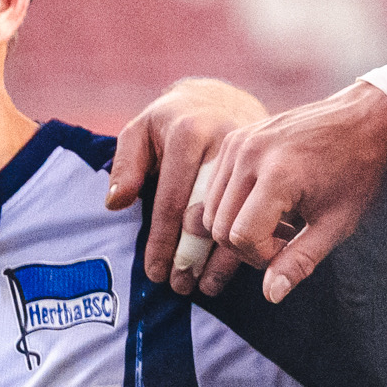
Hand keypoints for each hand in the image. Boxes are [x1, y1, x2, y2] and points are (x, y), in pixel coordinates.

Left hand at [106, 80, 270, 290]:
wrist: (224, 99)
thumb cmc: (174, 119)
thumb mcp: (142, 129)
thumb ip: (126, 163)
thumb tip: (117, 202)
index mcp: (190, 134)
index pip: (172, 200)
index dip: (163, 241)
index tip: (156, 273)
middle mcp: (224, 143)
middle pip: (207, 213)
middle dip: (192, 257)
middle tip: (181, 287)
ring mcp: (252, 158)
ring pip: (236, 216)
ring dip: (222, 259)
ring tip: (207, 288)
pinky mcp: (269, 168)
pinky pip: (260, 211)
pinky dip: (250, 242)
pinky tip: (240, 267)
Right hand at [148, 83, 386, 301]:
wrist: (363, 119)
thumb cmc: (357, 173)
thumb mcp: (336, 224)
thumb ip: (300, 261)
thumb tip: (270, 295)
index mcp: (277, 175)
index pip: (241, 237)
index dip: (263, 256)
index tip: (291, 247)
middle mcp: (249, 155)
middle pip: (219, 226)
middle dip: (247, 245)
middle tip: (284, 238)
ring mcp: (239, 143)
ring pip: (211, 208)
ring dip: (237, 226)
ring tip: (278, 221)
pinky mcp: (235, 138)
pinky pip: (214, 186)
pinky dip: (232, 205)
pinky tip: (267, 203)